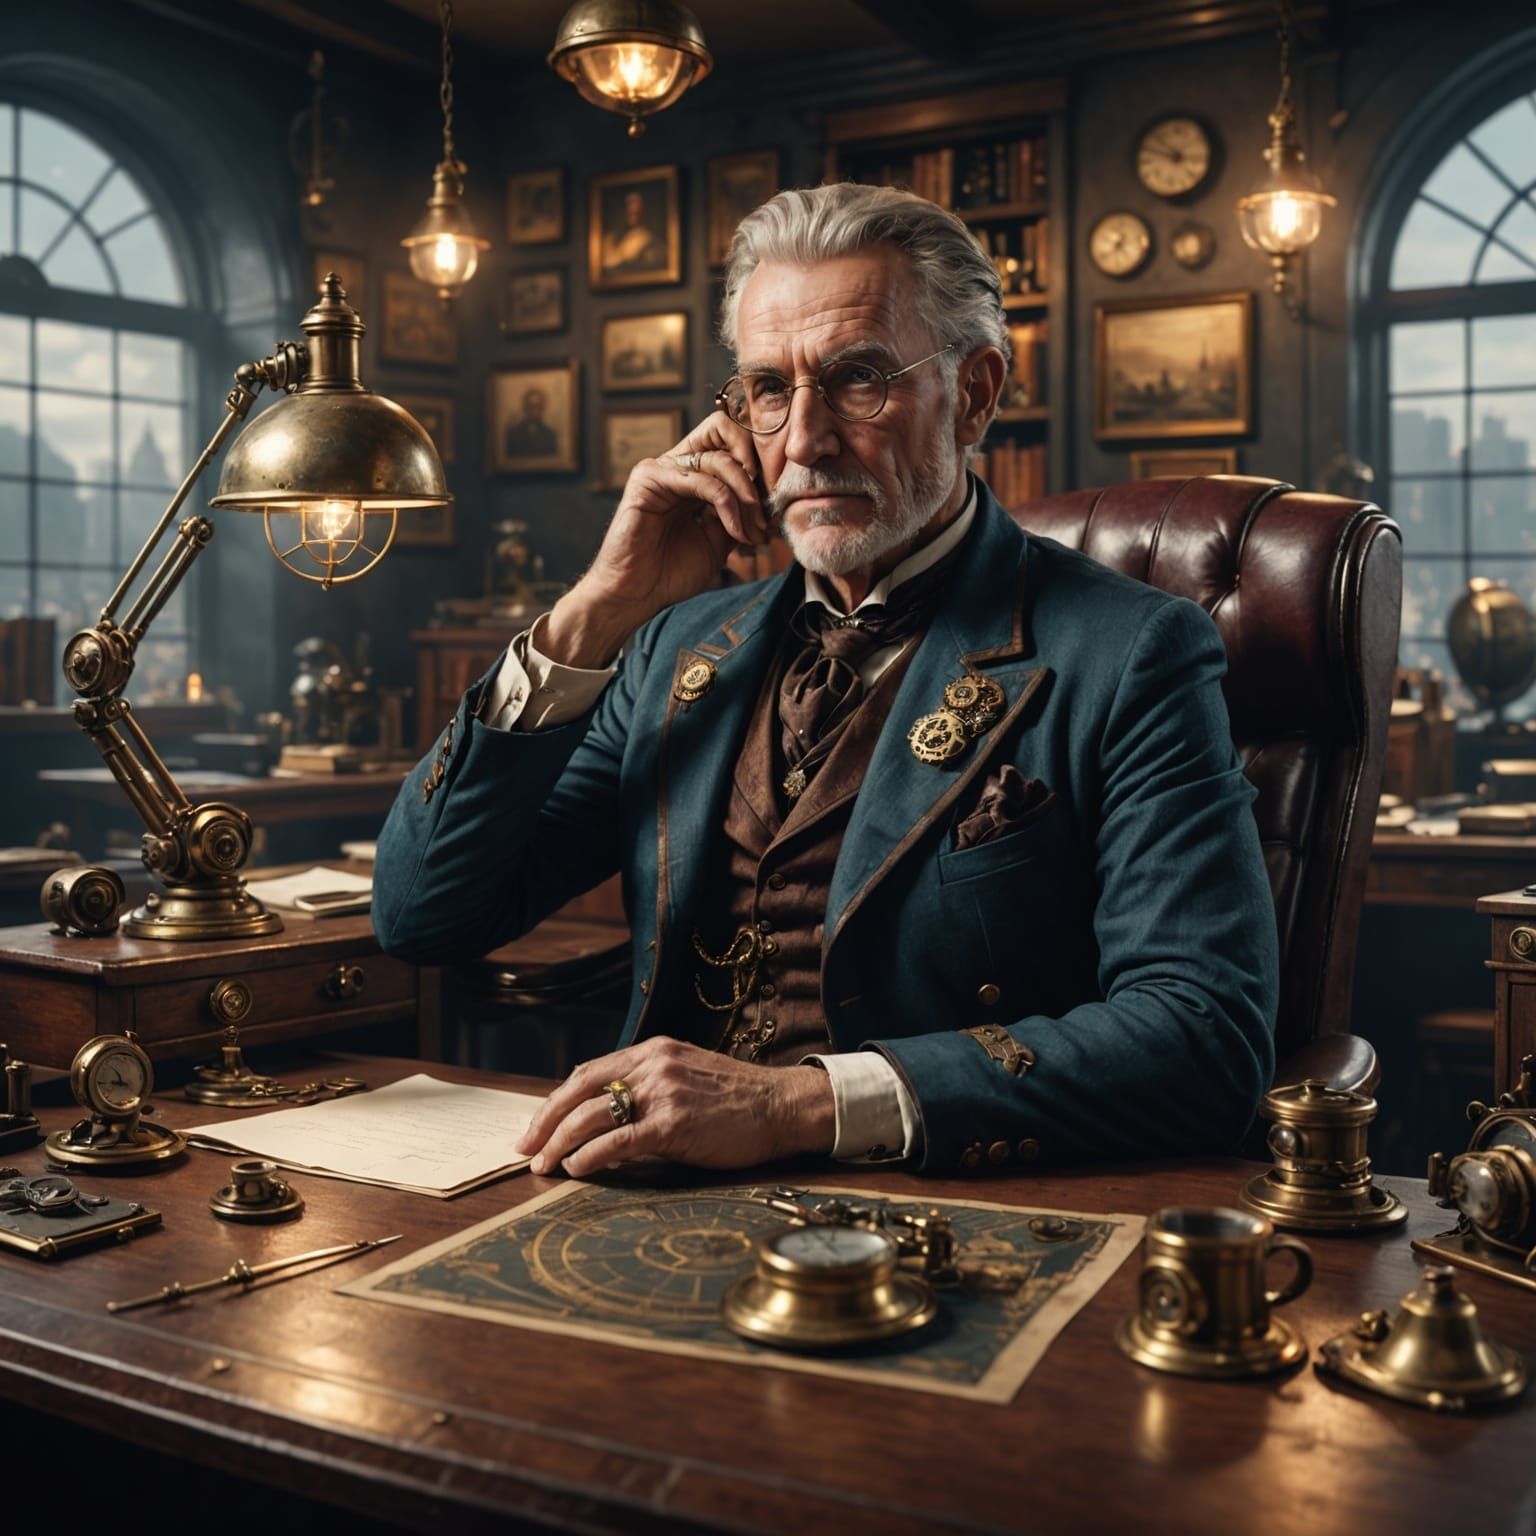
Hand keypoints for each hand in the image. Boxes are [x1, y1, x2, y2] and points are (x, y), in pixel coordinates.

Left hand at [517, 1037, 835, 1177]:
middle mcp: (653, 1064)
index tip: (535, 1126)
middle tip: (525, 1149)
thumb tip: (606, 1119)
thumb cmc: (738, 1099)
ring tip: (544, 1166)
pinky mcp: (674, 1122)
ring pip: (592, 1114)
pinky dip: (591, 1156)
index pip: (589, 1072)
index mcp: (653, 1051)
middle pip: (580, 1089)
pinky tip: (577, 1169)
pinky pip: (619, 1140)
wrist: (783, 1105)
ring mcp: (663, 1091)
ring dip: (560, 1143)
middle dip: (545, 1121)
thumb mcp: (687, 1077)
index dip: (557, 1100)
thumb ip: (649, 1088)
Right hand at [541, 411, 771, 668]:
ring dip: (746, 498)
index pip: (729, 441)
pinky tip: (736, 533)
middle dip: (756, 472)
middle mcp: (676, 465)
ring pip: (720, 460)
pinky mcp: (649, 477)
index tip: (775, 501)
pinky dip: (728, 505)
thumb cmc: (671, 574)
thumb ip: (739, 514)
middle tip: (767, 513)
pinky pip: (702, 479)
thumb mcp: (719, 541)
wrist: (637, 597)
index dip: (758, 462)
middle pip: (725, 433)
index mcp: (691, 475)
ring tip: (754, 532)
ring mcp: (661, 468)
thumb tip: (770, 501)